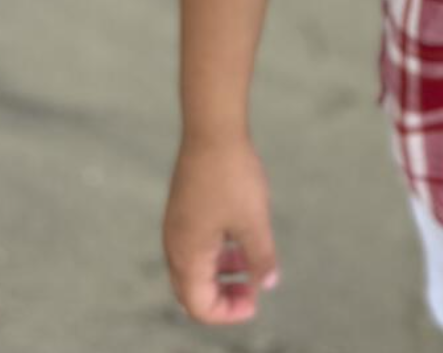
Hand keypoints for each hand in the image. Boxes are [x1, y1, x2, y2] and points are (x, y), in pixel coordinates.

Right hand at [163, 134, 279, 323]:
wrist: (213, 129)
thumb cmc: (232, 176)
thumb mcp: (253, 221)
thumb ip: (260, 257)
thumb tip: (267, 284)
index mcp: (187, 256)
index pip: (199, 306)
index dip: (227, 313)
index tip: (255, 302)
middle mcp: (175, 245)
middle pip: (192, 291)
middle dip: (222, 298)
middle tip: (252, 294)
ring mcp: (177, 225)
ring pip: (195, 266)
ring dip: (221, 274)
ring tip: (252, 266)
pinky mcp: (184, 208)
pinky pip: (196, 244)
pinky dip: (217, 252)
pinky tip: (241, 239)